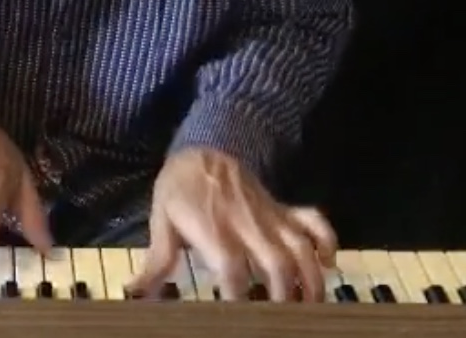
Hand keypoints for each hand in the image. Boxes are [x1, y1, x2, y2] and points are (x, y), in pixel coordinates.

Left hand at [129, 147, 336, 301]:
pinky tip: (329, 263)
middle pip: (276, 262)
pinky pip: (313, 220)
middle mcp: (247, 224)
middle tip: (282, 319)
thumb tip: (135, 293)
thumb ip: (157, 260)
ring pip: (301, 247)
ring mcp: (270, 215)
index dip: (238, 295)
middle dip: (283, 295)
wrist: (203, 146)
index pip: (232, 269)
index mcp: (214, 229)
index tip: (240, 318)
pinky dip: (326, 240)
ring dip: (310, 278)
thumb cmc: (179, 189)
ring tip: (312, 305)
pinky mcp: (284, 208)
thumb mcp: (161, 220)